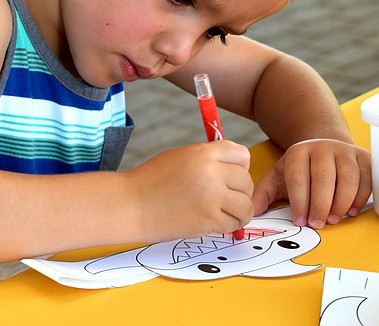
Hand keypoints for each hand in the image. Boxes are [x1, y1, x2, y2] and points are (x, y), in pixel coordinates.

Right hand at [126, 140, 253, 241]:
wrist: (131, 205)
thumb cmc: (152, 180)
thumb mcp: (181, 156)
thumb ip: (208, 159)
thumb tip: (235, 169)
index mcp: (203, 153)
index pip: (242, 155)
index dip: (239, 167)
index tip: (231, 177)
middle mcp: (211, 172)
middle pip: (246, 181)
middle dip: (240, 191)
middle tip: (226, 199)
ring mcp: (212, 197)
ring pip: (246, 205)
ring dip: (239, 211)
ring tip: (225, 213)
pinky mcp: (208, 220)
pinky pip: (233, 224)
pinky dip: (228, 226)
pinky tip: (213, 222)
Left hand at [251, 139, 370, 228]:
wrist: (326, 148)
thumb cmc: (302, 169)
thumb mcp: (279, 177)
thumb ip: (264, 194)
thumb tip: (251, 212)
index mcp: (298, 152)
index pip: (298, 177)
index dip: (299, 202)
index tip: (300, 221)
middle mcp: (322, 148)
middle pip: (324, 177)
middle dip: (320, 205)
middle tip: (318, 224)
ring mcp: (345, 151)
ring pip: (347, 178)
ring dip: (342, 203)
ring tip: (334, 219)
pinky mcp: (364, 157)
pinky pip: (367, 178)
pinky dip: (361, 197)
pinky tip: (352, 211)